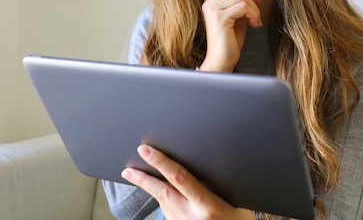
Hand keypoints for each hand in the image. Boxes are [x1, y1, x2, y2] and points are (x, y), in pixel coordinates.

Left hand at [121, 145, 254, 219]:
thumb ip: (217, 183)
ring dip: (154, 188)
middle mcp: (191, 215)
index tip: (146, 150)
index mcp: (207, 204)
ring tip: (140, 176)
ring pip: (165, 201)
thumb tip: (204, 161)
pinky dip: (166, 200)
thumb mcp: (235, 200)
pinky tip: (169, 194)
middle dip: (143, 179)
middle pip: (162, 192)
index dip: (161, 162)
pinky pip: (169, 211)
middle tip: (127, 170)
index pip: (179, 178)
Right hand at [193, 0, 270, 71]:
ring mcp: (213, 8)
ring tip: (256, 22)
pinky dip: (254, 14)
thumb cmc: (230, 43)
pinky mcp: (220, 16)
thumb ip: (245, 5)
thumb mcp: (241, 20)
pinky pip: (244, 5)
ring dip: (255, 9)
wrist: (221, 62)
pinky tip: (253, 25)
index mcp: (211, 2)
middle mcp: (209, 2)